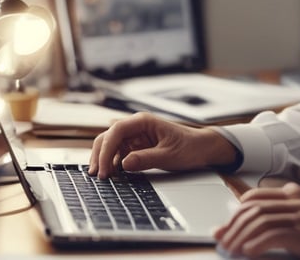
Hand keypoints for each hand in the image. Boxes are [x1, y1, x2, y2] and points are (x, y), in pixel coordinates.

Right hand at [88, 112, 236, 178]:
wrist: (202, 148)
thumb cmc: (189, 147)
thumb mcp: (169, 155)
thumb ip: (146, 159)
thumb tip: (123, 164)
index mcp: (143, 121)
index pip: (116, 131)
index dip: (106, 150)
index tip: (103, 168)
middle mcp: (136, 126)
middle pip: (108, 137)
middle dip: (100, 155)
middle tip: (98, 176)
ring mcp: (135, 136)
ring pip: (111, 145)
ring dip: (104, 160)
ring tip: (103, 178)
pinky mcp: (137, 147)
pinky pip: (119, 153)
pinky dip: (113, 164)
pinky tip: (112, 176)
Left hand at [214, 182, 299, 259]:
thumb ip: (278, 218)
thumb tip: (247, 230)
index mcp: (293, 193)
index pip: (255, 197)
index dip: (235, 212)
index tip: (224, 227)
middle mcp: (294, 200)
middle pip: (253, 209)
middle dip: (233, 226)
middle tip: (222, 241)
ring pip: (259, 221)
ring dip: (240, 237)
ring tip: (230, 250)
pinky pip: (272, 235)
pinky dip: (256, 244)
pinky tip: (247, 252)